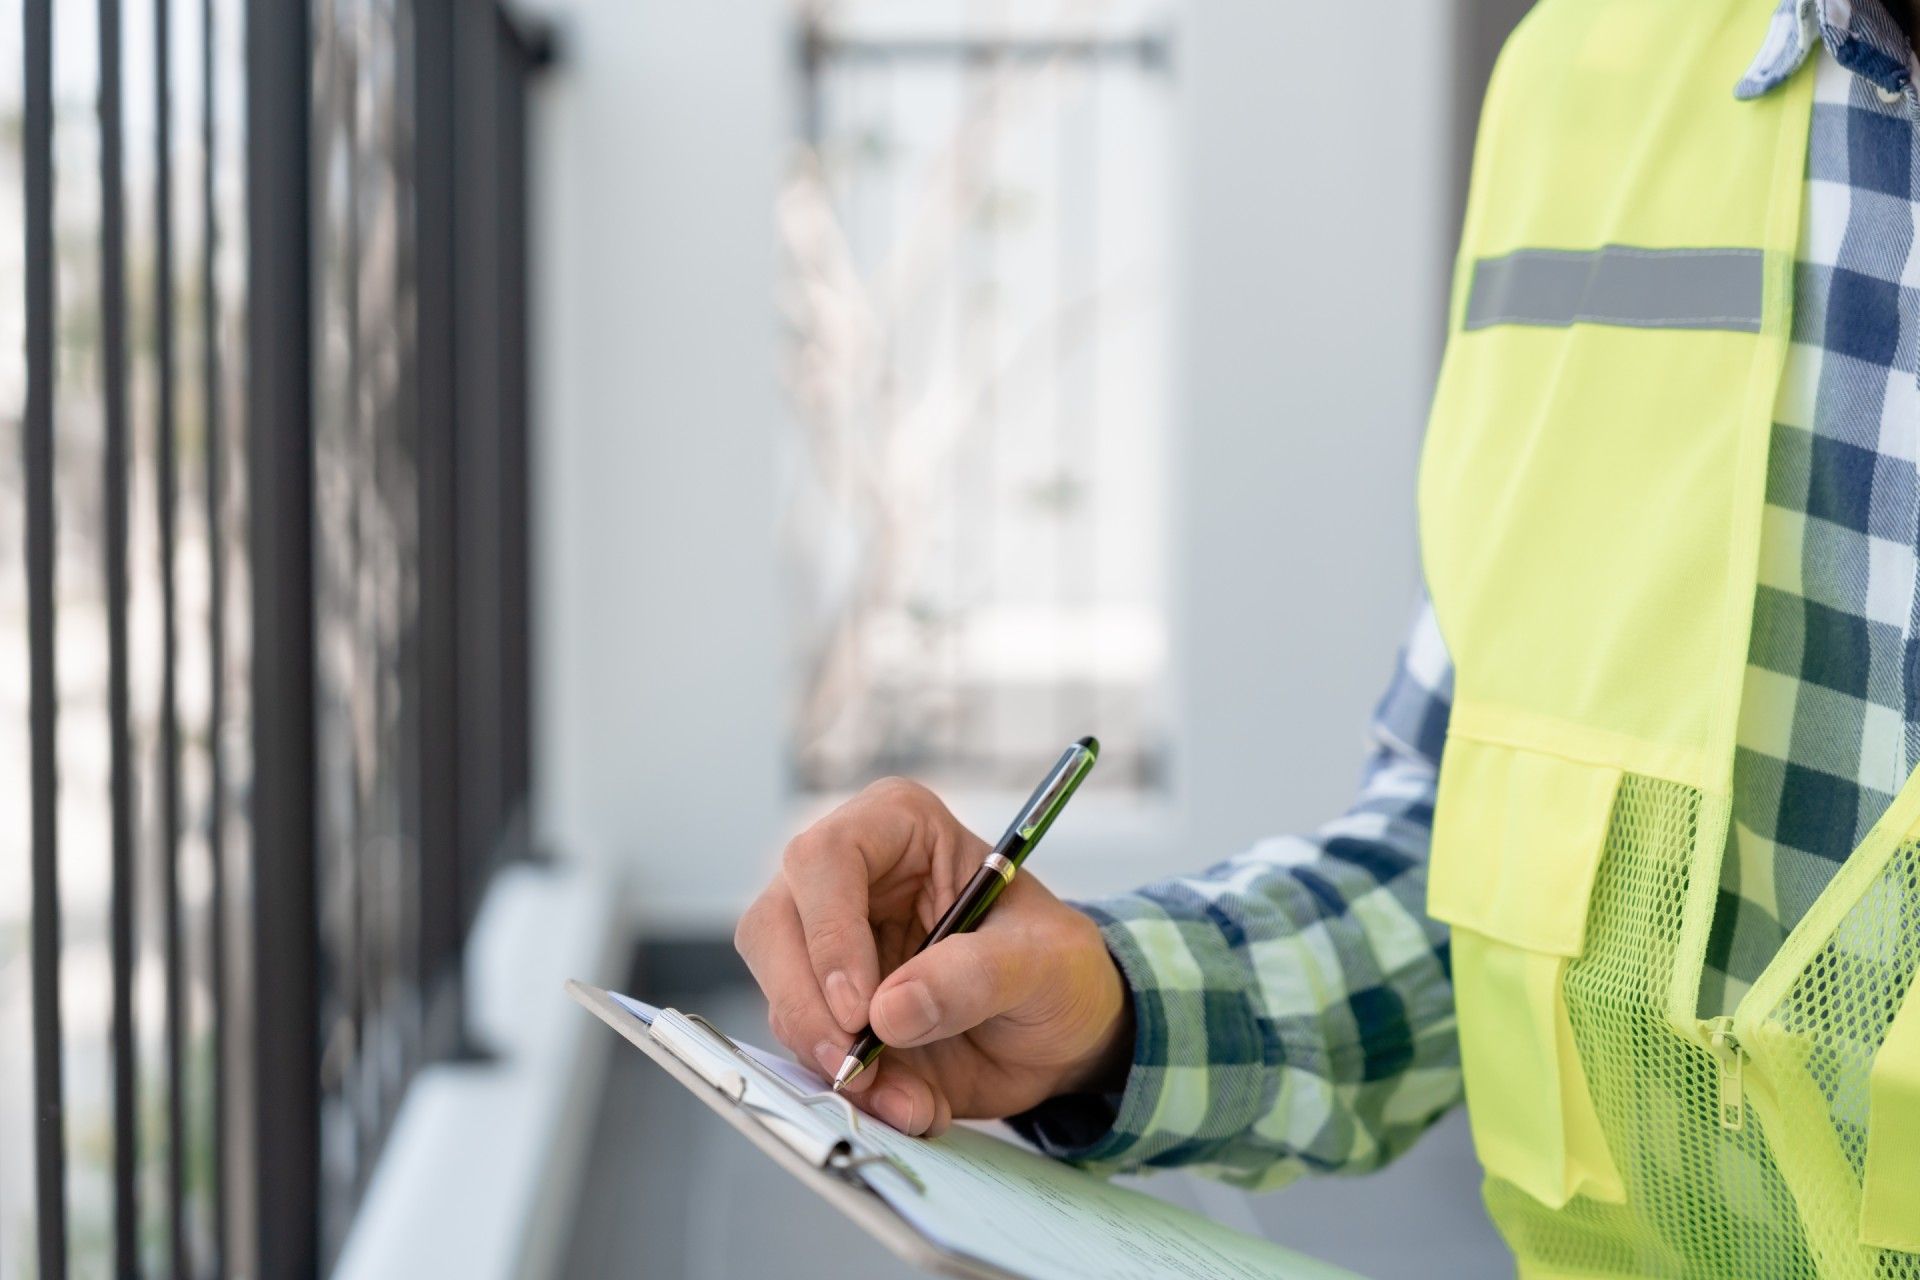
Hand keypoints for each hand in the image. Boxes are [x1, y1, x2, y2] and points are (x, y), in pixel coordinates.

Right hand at [734, 778, 1132, 1136]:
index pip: (825, 858)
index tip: (861, 1010)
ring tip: (911, 1099)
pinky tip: (910, 1104)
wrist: (1062, 1032)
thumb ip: (976, 975)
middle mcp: (846, 879)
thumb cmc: (1057, 967)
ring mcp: (827, 946)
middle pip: (773, 927)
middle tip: (854, 1067)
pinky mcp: (827, 1010)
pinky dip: (853, 1090)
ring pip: (779, 994)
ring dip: (833, 1061)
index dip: (829, 933)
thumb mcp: (1045, 962)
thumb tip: (889, 1012)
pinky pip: (806, 1050)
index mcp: (898, 828)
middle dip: (807, 1006)